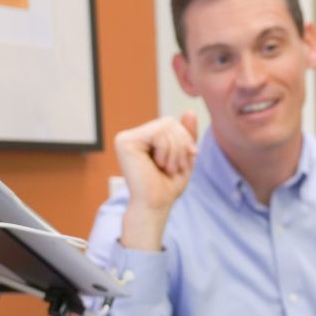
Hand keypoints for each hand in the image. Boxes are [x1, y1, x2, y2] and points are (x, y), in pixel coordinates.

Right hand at [115, 110, 198, 249]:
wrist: (156, 205)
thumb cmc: (167, 185)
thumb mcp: (184, 156)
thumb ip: (186, 134)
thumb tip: (190, 111)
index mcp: (144, 138)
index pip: (170, 122)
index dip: (185, 138)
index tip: (190, 156)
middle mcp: (132, 136)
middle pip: (168, 122)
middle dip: (181, 144)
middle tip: (176, 166)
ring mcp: (125, 138)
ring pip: (165, 127)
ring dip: (175, 151)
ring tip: (167, 168)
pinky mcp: (124, 142)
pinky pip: (158, 134)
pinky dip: (166, 151)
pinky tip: (158, 165)